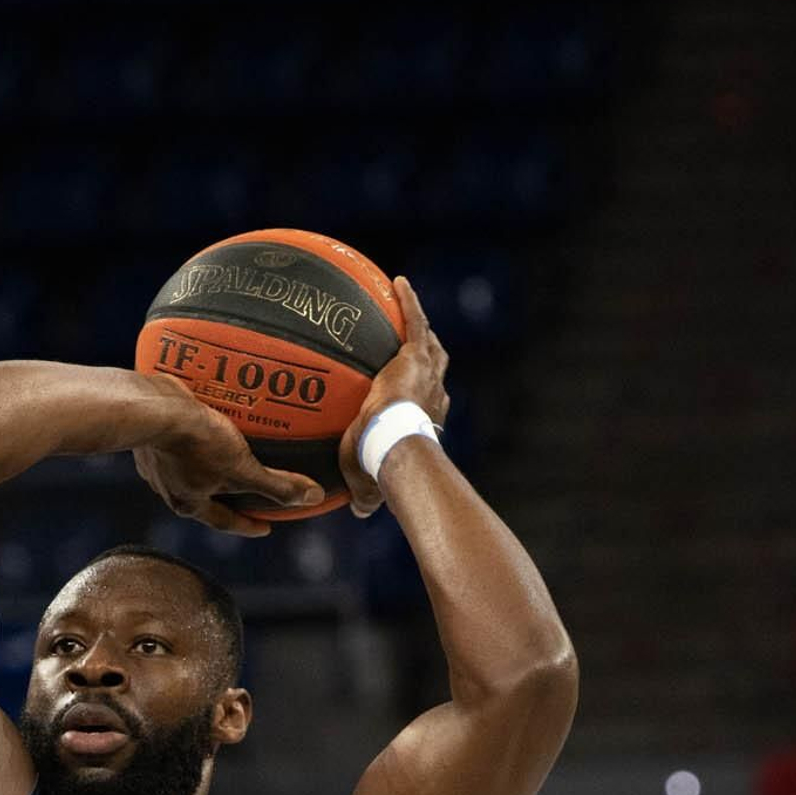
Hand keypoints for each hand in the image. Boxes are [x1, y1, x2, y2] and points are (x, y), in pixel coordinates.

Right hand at [134, 379, 323, 536]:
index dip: (248, 525)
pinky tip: (196, 424)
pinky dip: (187, 439)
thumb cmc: (193, 441)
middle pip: (204, 497)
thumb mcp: (241, 466)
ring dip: (203, 466)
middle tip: (245, 489)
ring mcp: (155, 463)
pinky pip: (173, 443)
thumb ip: (276, 485)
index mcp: (189, 503)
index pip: (225, 521)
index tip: (265, 527)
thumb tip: (312, 498)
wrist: (148, 409)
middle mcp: (168, 489)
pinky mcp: (148, 435)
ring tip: (221, 452)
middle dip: (225, 494)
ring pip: (185, 471)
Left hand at [339, 277, 450, 518]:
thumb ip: (364, 495)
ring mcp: (427, 372)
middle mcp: (434, 393)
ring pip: (429, 342)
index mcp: (425, 420)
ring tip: (407, 304)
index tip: (415, 389)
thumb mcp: (369, 482)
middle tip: (419, 343)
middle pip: (437, 366)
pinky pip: (412, 319)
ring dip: (419, 323)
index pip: (428, 402)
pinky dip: (407, 300)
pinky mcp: (414, 355)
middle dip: (430, 354)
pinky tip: (396, 280)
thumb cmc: (381, 468)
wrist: (394, 447)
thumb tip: (358, 514)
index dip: (424, 393)